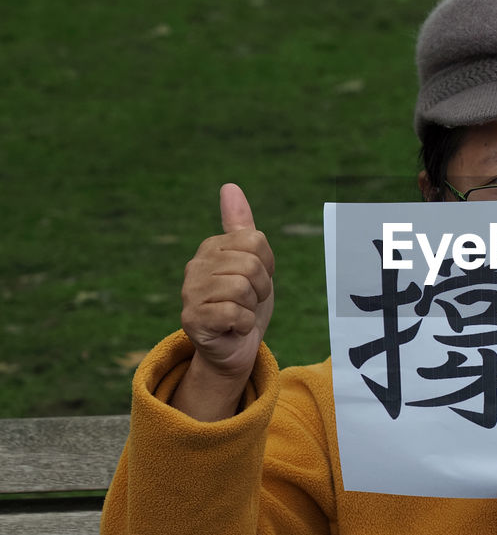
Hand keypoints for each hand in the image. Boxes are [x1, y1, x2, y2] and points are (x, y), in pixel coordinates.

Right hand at [173, 185, 274, 417]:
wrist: (235, 348)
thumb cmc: (246, 303)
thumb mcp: (252, 261)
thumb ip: (241, 225)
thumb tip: (229, 186)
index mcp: (212, 246)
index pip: (256, 241)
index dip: (267, 266)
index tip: (257, 281)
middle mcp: (196, 265)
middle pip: (251, 264)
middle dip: (261, 288)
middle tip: (248, 301)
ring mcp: (190, 291)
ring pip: (242, 288)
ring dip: (251, 307)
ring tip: (239, 313)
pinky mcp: (191, 318)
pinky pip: (232, 312)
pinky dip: (241, 324)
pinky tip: (232, 327)